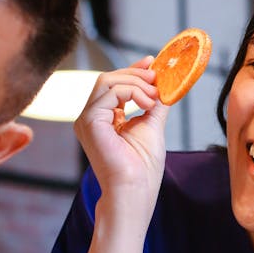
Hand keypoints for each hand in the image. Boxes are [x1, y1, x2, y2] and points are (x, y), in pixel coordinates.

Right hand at [73, 58, 167, 205]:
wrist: (134, 190)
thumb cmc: (142, 168)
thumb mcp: (152, 126)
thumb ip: (155, 104)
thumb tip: (166, 84)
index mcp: (103, 118)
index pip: (113, 84)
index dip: (132, 69)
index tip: (151, 62)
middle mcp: (91, 117)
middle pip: (109, 78)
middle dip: (136, 74)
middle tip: (158, 79)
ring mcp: (87, 119)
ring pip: (108, 80)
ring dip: (137, 83)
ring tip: (154, 98)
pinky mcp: (89, 121)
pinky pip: (109, 91)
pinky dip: (132, 92)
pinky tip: (147, 105)